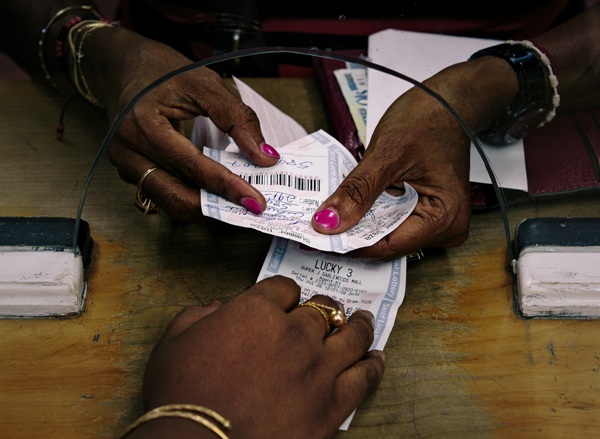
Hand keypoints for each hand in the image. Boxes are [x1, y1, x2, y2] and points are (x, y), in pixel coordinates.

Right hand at [84, 27, 279, 220]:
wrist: (125, 67)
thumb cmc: (165, 73)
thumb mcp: (206, 85)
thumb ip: (238, 120)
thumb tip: (266, 157)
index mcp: (142, 124)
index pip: (191, 166)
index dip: (226, 186)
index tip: (255, 201)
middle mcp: (127, 150)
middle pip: (175, 195)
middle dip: (215, 209)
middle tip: (249, 211)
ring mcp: (125, 164)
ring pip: (169, 201)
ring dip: (204, 208)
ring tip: (236, 207)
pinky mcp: (131, 171)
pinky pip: (164, 193)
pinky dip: (192, 198)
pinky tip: (216, 197)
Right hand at [134, 275, 383, 438]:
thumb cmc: (181, 394)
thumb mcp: (174, 342)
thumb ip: (198, 315)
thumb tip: (218, 307)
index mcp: (257, 311)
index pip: (284, 288)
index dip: (285, 293)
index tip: (285, 300)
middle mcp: (294, 332)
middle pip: (321, 310)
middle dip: (323, 308)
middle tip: (328, 310)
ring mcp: (317, 368)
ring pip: (351, 336)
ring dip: (358, 325)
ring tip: (363, 320)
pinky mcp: (331, 404)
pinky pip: (363, 377)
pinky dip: (372, 365)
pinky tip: (375, 358)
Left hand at [312, 58, 519, 259]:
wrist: (447, 102)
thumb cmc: (428, 119)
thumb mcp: (386, 154)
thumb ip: (357, 191)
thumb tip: (328, 222)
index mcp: (445, 218)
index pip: (387, 245)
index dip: (349, 243)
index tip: (316, 239)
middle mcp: (446, 228)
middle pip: (387, 243)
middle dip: (352, 233)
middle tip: (316, 224)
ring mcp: (438, 222)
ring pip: (386, 233)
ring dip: (359, 224)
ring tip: (330, 213)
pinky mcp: (426, 213)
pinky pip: (392, 221)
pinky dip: (370, 214)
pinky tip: (350, 206)